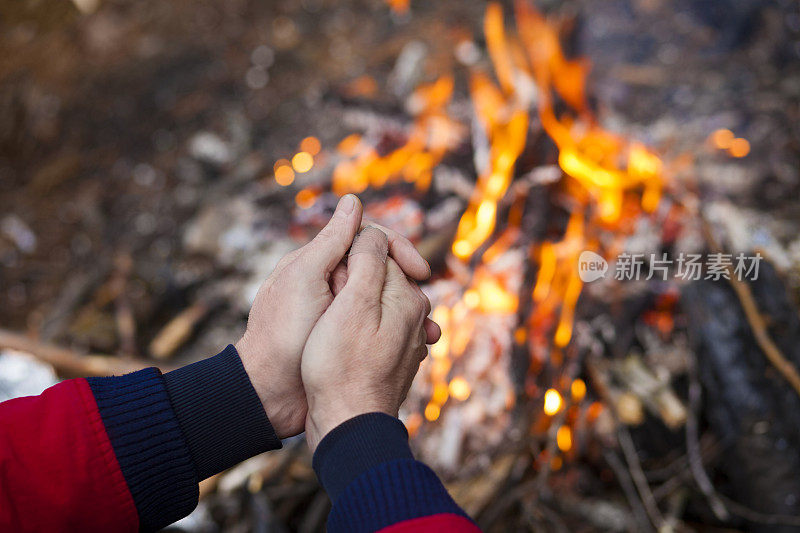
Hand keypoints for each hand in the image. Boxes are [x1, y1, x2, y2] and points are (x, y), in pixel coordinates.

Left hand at [236, 195, 431, 437]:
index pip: (367, 242)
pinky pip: (379, 331)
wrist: (269, 392)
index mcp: (320, 264)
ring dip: (409, 312)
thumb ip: (331, 242)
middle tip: (427, 306)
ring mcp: (339, 314)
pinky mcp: (344, 340)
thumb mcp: (306, 279)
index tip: (419, 270)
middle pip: (379, 271)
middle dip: (407, 284)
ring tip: (429, 331)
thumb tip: (353, 201)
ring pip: (383, 302)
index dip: (397, 250)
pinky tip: (416, 347)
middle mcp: (331, 284)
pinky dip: (400, 335)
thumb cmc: (282, 332)